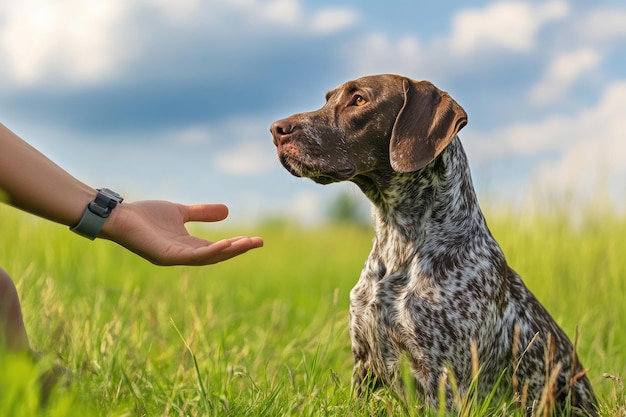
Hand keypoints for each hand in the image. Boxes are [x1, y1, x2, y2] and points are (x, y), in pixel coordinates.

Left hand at [100, 201, 262, 265]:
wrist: (120, 217)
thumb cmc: (146, 216)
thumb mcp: (180, 212)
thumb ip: (202, 213)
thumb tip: (227, 212)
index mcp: (188, 246)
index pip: (216, 247)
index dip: (236, 244)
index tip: (255, 239)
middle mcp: (184, 255)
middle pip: (217, 254)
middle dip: (238, 249)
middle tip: (259, 242)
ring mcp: (175, 257)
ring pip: (208, 257)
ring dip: (229, 251)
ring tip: (248, 243)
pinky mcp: (166, 256)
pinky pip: (193, 256)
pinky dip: (210, 251)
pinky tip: (225, 243)